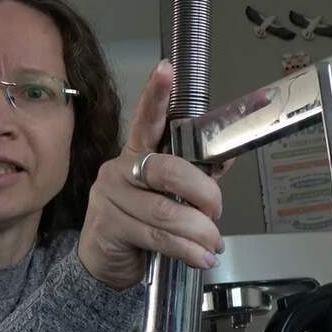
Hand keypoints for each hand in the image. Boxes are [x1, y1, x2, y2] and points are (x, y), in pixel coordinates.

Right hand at [77, 60, 225, 289]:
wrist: (104, 262)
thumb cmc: (139, 222)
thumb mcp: (167, 196)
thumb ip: (193, 177)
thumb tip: (227, 159)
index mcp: (137, 153)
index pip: (147, 119)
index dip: (157, 96)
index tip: (167, 69)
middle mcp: (120, 169)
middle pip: (167, 169)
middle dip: (202, 192)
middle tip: (217, 211)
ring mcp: (110, 197)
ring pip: (165, 211)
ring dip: (198, 231)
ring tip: (214, 244)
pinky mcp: (109, 226)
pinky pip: (157, 237)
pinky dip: (186, 250)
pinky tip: (200, 257)